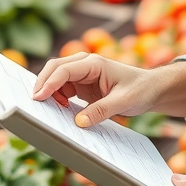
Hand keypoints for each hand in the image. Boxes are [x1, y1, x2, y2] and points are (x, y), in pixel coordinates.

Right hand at [32, 52, 157, 126]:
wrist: (151, 89)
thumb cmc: (141, 90)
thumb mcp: (124, 102)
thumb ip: (101, 111)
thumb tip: (79, 122)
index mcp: (94, 63)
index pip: (64, 70)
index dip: (49, 83)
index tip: (38, 98)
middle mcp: (86, 65)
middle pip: (55, 68)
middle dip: (42, 83)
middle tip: (33, 103)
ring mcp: (83, 74)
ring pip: (56, 78)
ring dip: (49, 91)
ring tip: (49, 110)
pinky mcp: (82, 84)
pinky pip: (63, 88)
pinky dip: (57, 97)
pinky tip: (60, 109)